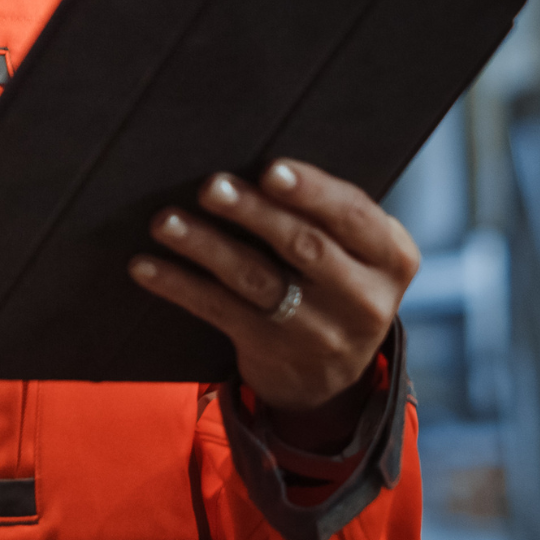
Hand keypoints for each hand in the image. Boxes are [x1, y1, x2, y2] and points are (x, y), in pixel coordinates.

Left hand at [129, 159, 417, 447]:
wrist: (333, 377)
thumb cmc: (335, 280)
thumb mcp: (357, 253)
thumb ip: (328, 214)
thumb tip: (252, 161)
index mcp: (392, 257)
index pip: (354, 216)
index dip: (312, 192)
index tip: (271, 170)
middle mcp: (364, 299)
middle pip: (304, 246)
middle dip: (253, 212)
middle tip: (211, 186)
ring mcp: (319, 332)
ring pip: (256, 280)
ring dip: (205, 246)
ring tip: (166, 221)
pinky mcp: (272, 351)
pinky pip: (220, 312)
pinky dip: (180, 285)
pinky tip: (147, 266)